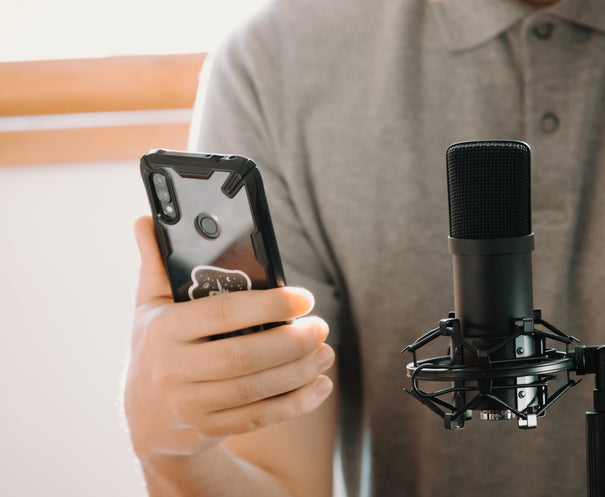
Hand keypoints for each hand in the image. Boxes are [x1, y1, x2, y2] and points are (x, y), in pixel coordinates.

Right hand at [124, 216, 334, 461]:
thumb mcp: (149, 307)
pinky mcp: (210, 429)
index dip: (269, 306)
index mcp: (163, 330)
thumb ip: (154, 264)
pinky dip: (295, 404)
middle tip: (321, 327)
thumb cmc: (155, 349)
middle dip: (292, 342)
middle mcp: (173, 369)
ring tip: (325, 353)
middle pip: (245, 356)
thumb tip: (146, 220)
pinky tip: (320, 386)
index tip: (303, 298)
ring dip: (299, 372)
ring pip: (256, 390)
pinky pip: (260, 417)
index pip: (223, 313)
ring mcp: (191, 404)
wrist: (146, 419)